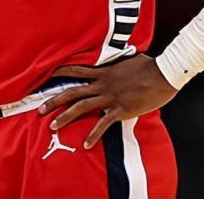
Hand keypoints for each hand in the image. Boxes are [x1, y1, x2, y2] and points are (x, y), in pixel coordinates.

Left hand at [38, 54, 178, 148]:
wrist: (162, 74)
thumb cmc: (149, 66)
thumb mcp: (129, 60)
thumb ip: (118, 63)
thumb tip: (118, 60)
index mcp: (103, 72)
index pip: (76, 70)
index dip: (61, 72)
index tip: (47, 75)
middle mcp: (102, 84)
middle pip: (72, 92)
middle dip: (54, 101)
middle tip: (40, 109)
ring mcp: (110, 97)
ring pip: (81, 107)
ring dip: (65, 117)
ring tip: (53, 126)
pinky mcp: (120, 109)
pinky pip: (103, 124)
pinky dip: (93, 135)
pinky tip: (86, 144)